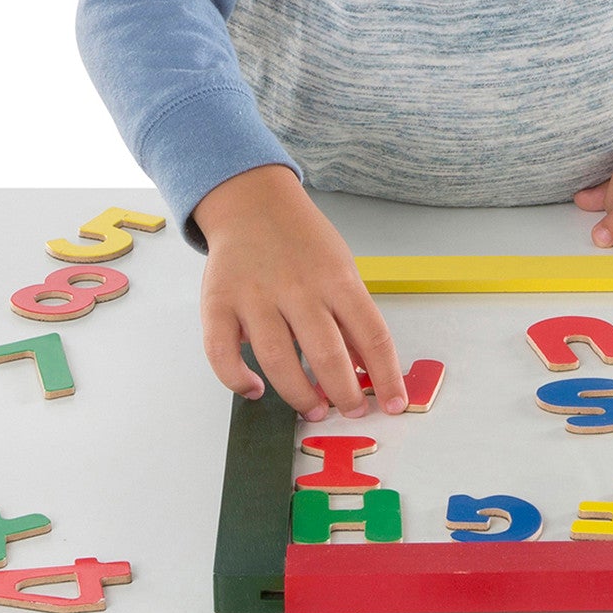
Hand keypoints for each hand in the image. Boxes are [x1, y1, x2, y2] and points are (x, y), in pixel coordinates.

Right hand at [197, 164, 407, 419]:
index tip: (394, 404)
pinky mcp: (218, 304)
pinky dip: (238, 380)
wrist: (251, 202)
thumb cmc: (302, 241)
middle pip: (327, 355)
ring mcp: (255, 296)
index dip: (386, 376)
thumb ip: (351, 316)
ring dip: (299, 396)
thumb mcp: (340, 268)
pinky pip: (223, 354)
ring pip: (278, 360)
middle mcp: (298, 288)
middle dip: (344, 394)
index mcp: (337, 279)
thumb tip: (366, 369)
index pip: (372, 335)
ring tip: (313, 409)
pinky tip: (255, 389)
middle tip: (350, 411)